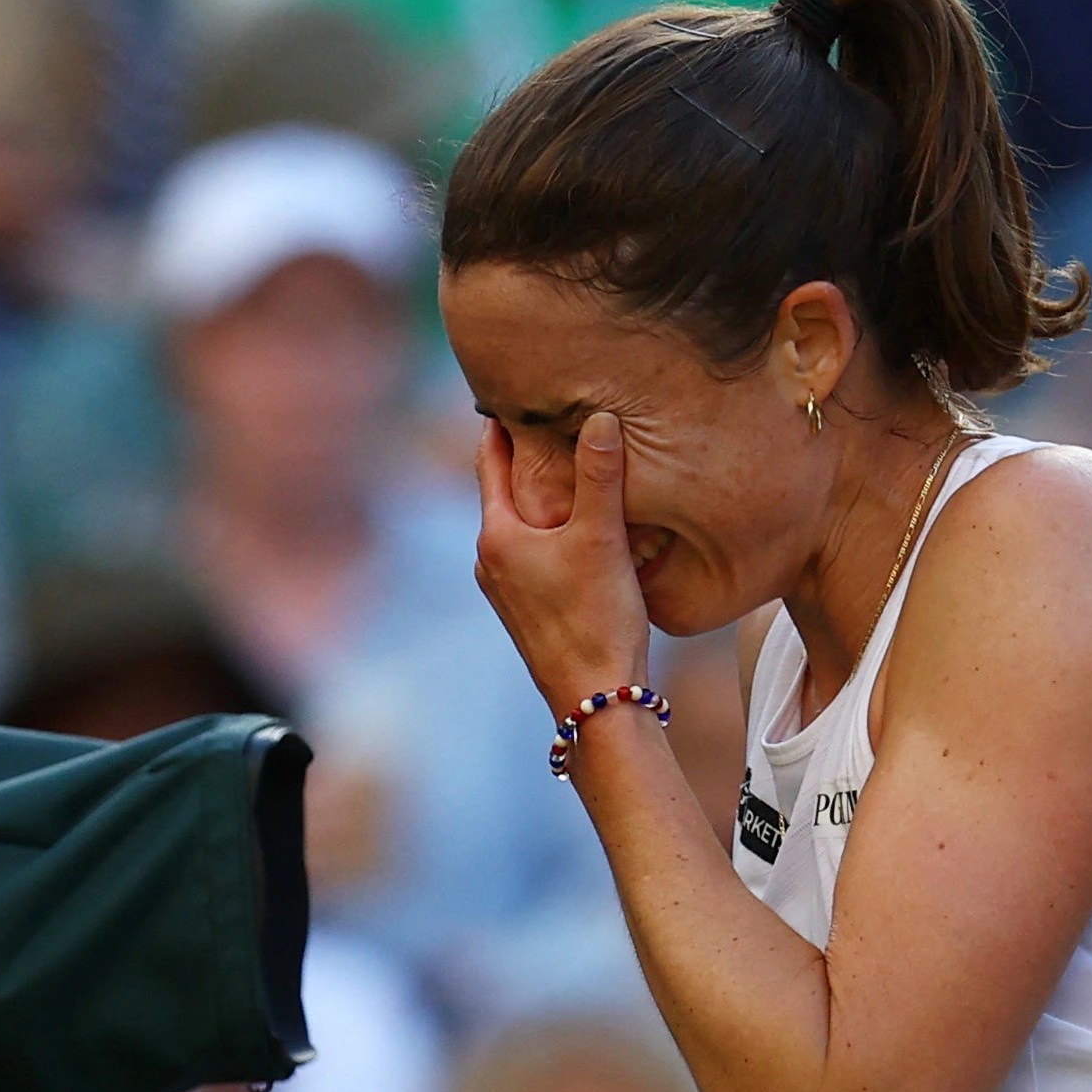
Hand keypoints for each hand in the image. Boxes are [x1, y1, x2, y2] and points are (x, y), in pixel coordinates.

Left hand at [473, 413, 650, 714]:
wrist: (597, 698)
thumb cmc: (596, 618)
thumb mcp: (602, 537)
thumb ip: (600, 474)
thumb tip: (599, 416)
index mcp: (497, 536)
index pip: (490, 463)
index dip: (500, 426)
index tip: (508, 392)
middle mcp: (489, 561)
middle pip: (502, 493)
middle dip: (521, 459)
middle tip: (541, 419)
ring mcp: (505, 590)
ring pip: (517, 526)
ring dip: (535, 498)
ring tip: (560, 468)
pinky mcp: (527, 611)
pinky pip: (530, 554)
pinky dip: (545, 531)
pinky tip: (573, 530)